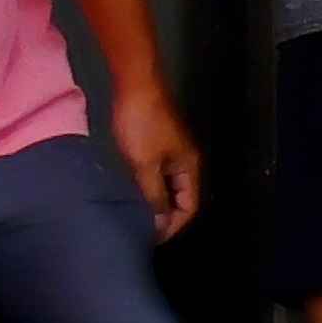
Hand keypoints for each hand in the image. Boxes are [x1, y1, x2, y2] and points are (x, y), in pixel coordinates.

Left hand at [104, 75, 206, 236]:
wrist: (135, 84)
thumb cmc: (142, 124)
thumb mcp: (145, 164)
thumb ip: (153, 194)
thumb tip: (159, 222)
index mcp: (189, 167)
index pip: (190, 206)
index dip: (174, 225)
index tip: (153, 239)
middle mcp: (186, 161)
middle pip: (181, 197)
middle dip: (165, 216)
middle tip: (143, 231)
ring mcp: (172, 151)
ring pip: (168, 185)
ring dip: (155, 201)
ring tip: (136, 216)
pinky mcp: (157, 143)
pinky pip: (157, 173)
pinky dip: (148, 186)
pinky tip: (132, 191)